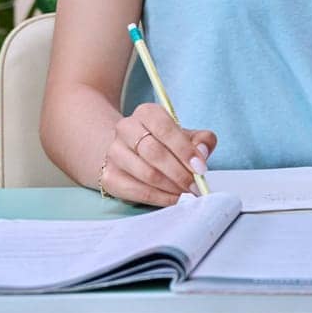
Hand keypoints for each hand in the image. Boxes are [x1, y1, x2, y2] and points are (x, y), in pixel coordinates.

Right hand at [99, 104, 217, 206]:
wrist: (133, 153)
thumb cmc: (167, 143)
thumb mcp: (188, 136)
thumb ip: (202, 140)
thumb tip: (202, 153)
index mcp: (147, 113)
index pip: (165, 129)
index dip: (185, 150)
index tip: (200, 167)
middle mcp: (126, 129)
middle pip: (154, 153)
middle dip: (179, 173)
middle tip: (195, 185)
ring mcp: (114, 153)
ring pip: (145, 173)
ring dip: (171, 187)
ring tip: (187, 192)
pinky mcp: (108, 176)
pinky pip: (135, 191)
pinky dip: (158, 198)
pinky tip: (173, 199)